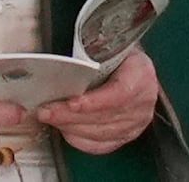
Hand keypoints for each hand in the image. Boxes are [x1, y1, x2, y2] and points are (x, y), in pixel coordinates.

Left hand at [36, 51, 157, 154]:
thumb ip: (91, 51)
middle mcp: (142, 101)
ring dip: (70, 126)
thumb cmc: (116, 53)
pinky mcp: (126, 135)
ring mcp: (136, 121)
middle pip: (106, 116)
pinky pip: (101, 144)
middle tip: (46, 110)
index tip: (72, 102)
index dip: (95, 101)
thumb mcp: (108, 43)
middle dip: (71, 115)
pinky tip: (64, 128)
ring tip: (49, 116)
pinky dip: (79, 139)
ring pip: (101, 133)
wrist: (130, 63)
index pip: (120, 93)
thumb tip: (64, 56)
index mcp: (140, 73)